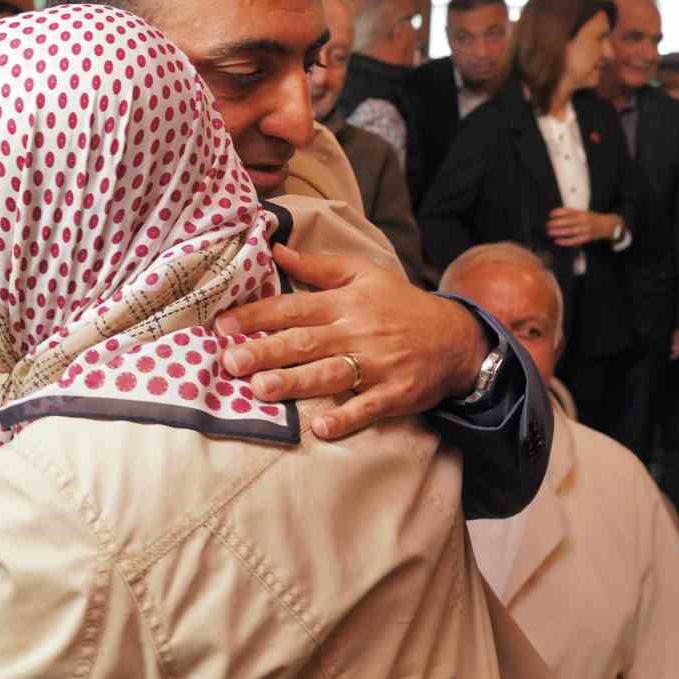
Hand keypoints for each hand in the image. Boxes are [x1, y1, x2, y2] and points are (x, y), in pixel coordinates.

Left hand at [213, 245, 488, 440]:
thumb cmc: (400, 304)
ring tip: (261, 390)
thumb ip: (317, 266)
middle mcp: (357, 332)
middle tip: (230, 361)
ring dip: (295, 383)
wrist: (455, 337)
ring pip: (330, 374)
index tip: (223, 325)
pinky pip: (367, 407)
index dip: (257, 315)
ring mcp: (377, 365)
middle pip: (305, 342)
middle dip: (265, 351)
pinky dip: (345, 418)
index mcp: (345, 303)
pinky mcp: (395, 393)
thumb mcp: (363, 274)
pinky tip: (320, 428)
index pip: (293, 307)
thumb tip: (275, 251)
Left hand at [546, 207, 616, 247]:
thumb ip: (573, 214)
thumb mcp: (584, 213)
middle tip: (548, 224)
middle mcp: (584, 220)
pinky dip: (565, 241)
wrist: (609, 225)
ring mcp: (585, 229)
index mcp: (582, 213)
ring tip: (550, 232)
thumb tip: (557, 215)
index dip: (559, 212)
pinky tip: (557, 241)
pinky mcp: (587, 237)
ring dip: (559, 232)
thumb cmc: (593, 219)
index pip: (569, 211)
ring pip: (570, 231)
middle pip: (568, 221)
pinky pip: (574, 240)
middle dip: (556, 223)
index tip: (550, 214)